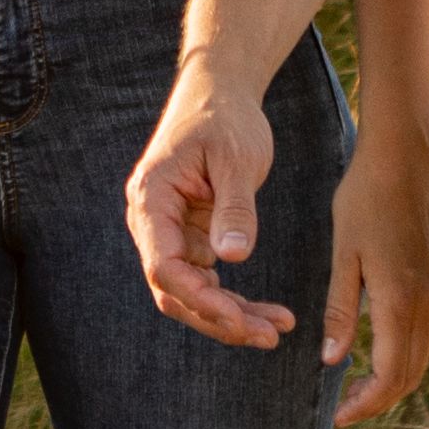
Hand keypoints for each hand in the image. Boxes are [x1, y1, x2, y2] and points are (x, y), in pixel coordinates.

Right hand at [124, 65, 302, 350]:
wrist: (220, 94)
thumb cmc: (225, 118)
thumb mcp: (237, 159)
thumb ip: (235, 207)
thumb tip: (233, 257)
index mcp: (151, 200)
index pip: (164, 265)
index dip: (199, 298)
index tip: (238, 317)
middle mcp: (152, 222)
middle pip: (174, 291)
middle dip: (218, 319)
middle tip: (268, 335)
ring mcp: (170, 233)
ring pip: (192, 293)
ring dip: (231, 316)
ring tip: (277, 329)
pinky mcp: (191, 238)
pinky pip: (208, 280)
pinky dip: (235, 300)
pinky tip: (269, 314)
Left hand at [327, 132, 428, 421]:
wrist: (405, 158)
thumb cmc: (365, 199)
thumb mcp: (344, 254)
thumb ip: (341, 310)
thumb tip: (333, 361)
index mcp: (402, 298)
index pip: (391, 374)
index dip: (367, 403)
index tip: (340, 417)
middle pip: (412, 373)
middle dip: (381, 399)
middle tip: (346, 410)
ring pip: (423, 355)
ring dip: (395, 379)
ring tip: (359, 388)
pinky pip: (428, 332)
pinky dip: (406, 354)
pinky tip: (380, 351)